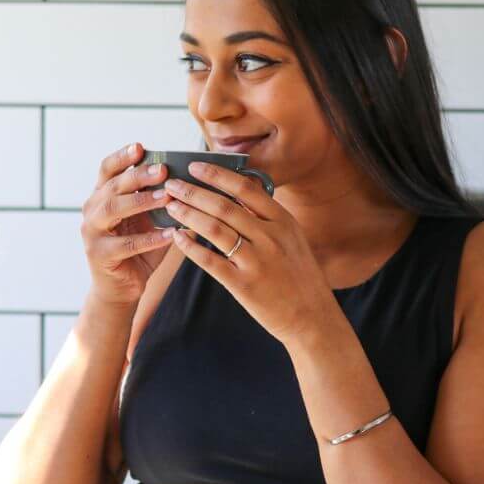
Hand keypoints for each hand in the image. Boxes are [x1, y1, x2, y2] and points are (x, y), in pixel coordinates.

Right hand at [80, 142, 175, 306]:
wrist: (121, 289)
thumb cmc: (138, 249)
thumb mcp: (146, 220)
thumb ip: (157, 199)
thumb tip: (188, 177)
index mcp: (101, 197)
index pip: (106, 170)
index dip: (122, 157)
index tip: (141, 147)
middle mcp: (92, 210)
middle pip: (112, 186)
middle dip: (138, 176)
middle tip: (163, 170)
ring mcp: (92, 233)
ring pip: (113, 210)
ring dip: (142, 202)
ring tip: (167, 197)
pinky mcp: (100, 256)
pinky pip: (126, 245)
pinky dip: (149, 239)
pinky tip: (170, 235)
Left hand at [162, 161, 334, 343]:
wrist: (312, 317)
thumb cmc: (300, 276)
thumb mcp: (292, 238)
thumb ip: (268, 217)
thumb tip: (240, 194)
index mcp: (283, 221)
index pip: (245, 189)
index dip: (217, 174)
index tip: (195, 166)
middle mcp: (270, 237)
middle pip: (224, 206)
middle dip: (193, 192)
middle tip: (172, 184)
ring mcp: (257, 261)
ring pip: (214, 229)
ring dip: (188, 214)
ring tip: (171, 206)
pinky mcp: (243, 285)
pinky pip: (210, 261)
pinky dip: (190, 247)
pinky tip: (178, 237)